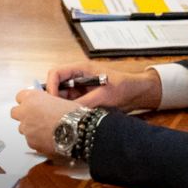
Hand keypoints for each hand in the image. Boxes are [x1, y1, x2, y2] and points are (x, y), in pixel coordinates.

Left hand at [10, 89, 80, 155]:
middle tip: (36, 117)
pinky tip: (50, 140)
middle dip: (24, 115)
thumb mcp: (61, 101)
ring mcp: (26, 129)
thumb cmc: (73, 114)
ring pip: (23, 128)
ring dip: (31, 129)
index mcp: (32, 98)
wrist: (78, 132)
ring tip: (46, 131)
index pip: (20, 96)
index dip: (27, 100)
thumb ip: (47, 102)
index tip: (34, 103)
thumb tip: (46, 105)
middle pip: (16, 113)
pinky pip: (31, 141)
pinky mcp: (31, 143)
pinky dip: (37, 141)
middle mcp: (25, 112)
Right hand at [45, 63, 162, 111]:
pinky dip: (71, 111)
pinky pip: (71, 105)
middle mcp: (78, 78)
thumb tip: (69, 111)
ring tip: (69, 117)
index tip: (51, 101)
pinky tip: (75, 118)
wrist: (137, 94)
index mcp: (81, 69)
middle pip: (56, 87)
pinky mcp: (84, 98)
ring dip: (64, 107)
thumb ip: (85, 102)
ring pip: (62, 98)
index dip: (50, 86)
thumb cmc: (125, 87)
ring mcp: (80, 88)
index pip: (56, 73)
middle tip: (58, 113)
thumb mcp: (105, 95)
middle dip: (55, 100)